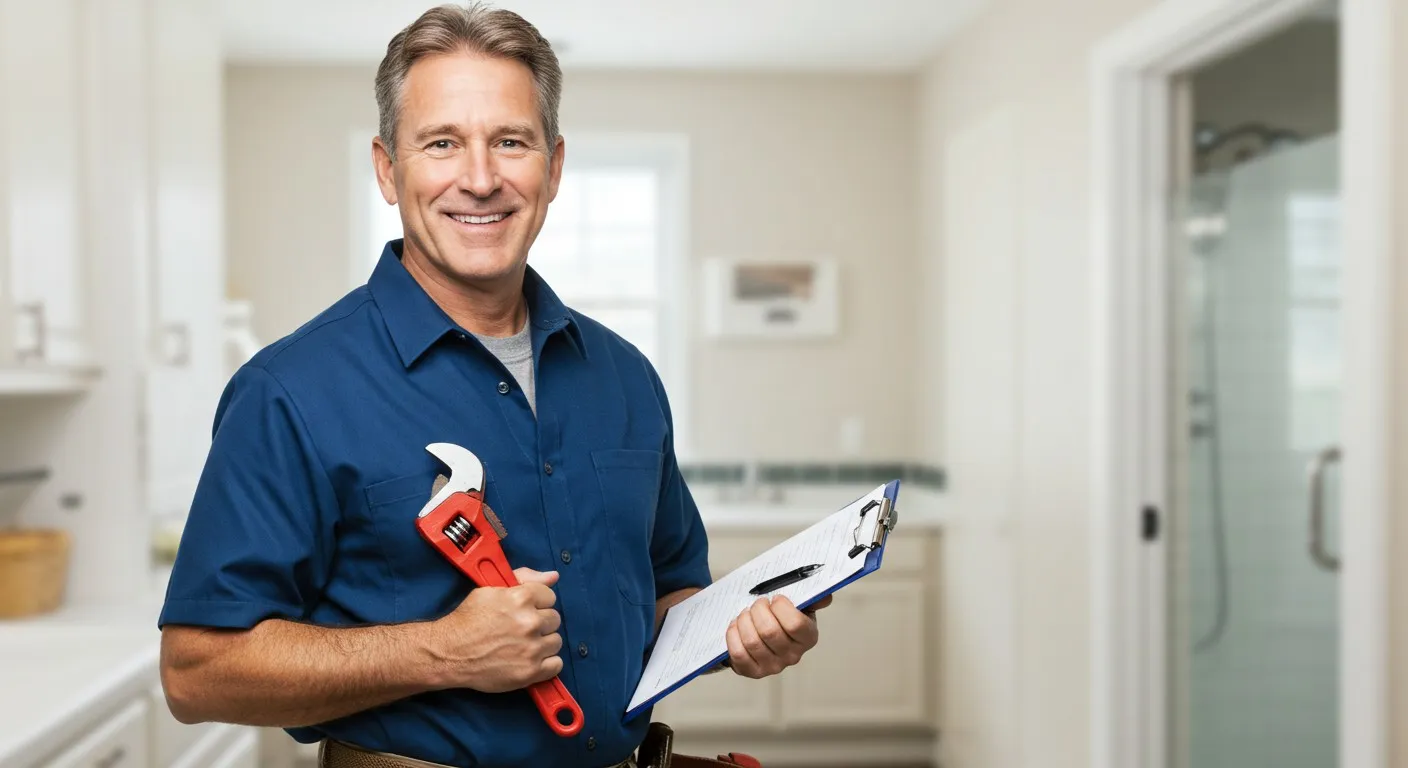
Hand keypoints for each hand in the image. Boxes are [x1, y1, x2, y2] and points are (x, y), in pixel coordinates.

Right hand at [429, 567, 563, 692]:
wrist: (449, 653)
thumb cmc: (468, 620)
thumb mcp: (490, 590)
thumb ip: (525, 578)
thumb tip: (554, 576)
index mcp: (521, 598)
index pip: (550, 596)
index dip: (537, 603)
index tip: (525, 610)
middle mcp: (530, 622)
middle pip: (554, 619)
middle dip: (540, 623)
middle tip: (522, 629)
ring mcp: (532, 648)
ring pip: (556, 641)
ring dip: (543, 643)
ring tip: (524, 645)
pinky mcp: (530, 672)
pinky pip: (556, 665)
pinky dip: (546, 664)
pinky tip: (530, 660)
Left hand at [724, 594, 831, 677]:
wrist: (764, 633)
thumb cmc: (782, 617)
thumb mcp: (800, 604)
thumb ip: (812, 597)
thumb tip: (824, 597)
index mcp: (808, 637)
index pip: (796, 624)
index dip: (781, 607)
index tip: (775, 599)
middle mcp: (793, 656)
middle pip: (769, 631)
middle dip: (758, 610)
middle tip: (757, 603)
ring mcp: (772, 667)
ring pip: (752, 641)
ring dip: (744, 621)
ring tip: (746, 614)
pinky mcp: (752, 671)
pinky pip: (739, 653)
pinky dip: (733, 635)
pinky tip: (737, 626)